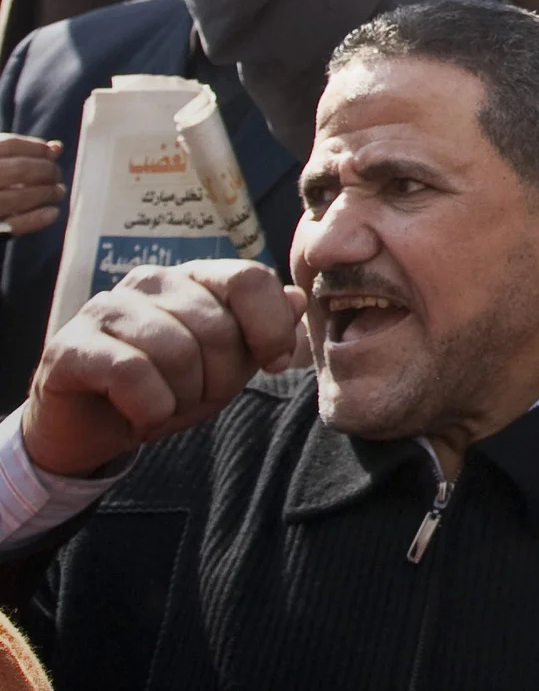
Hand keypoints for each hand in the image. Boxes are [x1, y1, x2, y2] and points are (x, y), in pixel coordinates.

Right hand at [0, 135, 64, 236]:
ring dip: (46, 194)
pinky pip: (13, 226)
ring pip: (18, 197)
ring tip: (58, 192)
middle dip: (46, 171)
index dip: (36, 147)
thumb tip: (57, 148)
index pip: (10, 145)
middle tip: (57, 174)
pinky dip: (36, 219)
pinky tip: (52, 212)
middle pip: (20, 170)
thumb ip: (17, 153)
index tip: (52, 152)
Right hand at [22, 260, 303, 477]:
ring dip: (182, 396)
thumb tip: (298, 298)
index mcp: (195, 278)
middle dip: (220, 378)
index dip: (271, 327)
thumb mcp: (228, 366)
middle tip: (196, 396)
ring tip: (165, 405)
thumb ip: (265, 330)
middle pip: (217, 325)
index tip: (273, 364)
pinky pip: (132, 374)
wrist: (92, 430)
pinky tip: (140, 416)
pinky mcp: (70, 345)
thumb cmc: (166, 389)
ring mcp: (107, 308)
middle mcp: (151, 282)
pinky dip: (149, 408)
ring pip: (177, 351)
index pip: (250, 279)